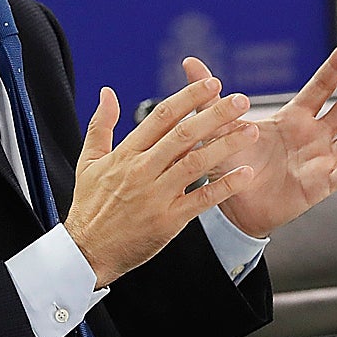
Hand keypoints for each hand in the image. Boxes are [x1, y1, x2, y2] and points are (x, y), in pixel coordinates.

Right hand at [63, 77, 258, 286]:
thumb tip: (108, 92)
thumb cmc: (89, 206)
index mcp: (127, 153)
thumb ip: (101, 125)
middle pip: (184, 134)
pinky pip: (202, 200)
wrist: (86, 252)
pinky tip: (245, 174)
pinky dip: (225, 186)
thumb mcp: (88, 161)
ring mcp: (156, 195)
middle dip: (215, 114)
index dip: (189, 98)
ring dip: (226, 145)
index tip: (212, 84)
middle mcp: (143, 170)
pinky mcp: (168, 220)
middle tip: (241, 100)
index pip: (162, 117)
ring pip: (196, 163)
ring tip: (250, 131)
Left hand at [182, 40, 336, 237]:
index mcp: (293, 117)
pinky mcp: (321, 186)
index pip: (319, 87)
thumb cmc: (230, 162)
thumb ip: (208, 95)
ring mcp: (321, 159)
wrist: (232, 206)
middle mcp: (314, 135)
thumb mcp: (218, 127)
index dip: (335, 67)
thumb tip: (189, 61)